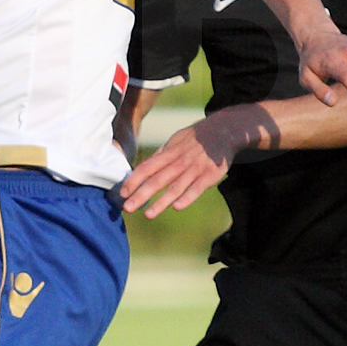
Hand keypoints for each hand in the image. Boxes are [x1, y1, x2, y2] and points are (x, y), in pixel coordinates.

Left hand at [120, 106, 274, 217]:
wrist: (224, 130)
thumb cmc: (195, 139)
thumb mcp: (175, 141)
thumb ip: (161, 155)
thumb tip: (142, 168)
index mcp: (169, 153)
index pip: (147, 167)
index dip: (134, 180)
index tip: (122, 193)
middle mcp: (179, 161)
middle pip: (157, 179)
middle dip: (141, 194)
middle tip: (127, 208)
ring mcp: (195, 167)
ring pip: (175, 186)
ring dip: (161, 201)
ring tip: (148, 214)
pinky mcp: (210, 174)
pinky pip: (197, 187)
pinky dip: (187, 197)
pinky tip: (177, 207)